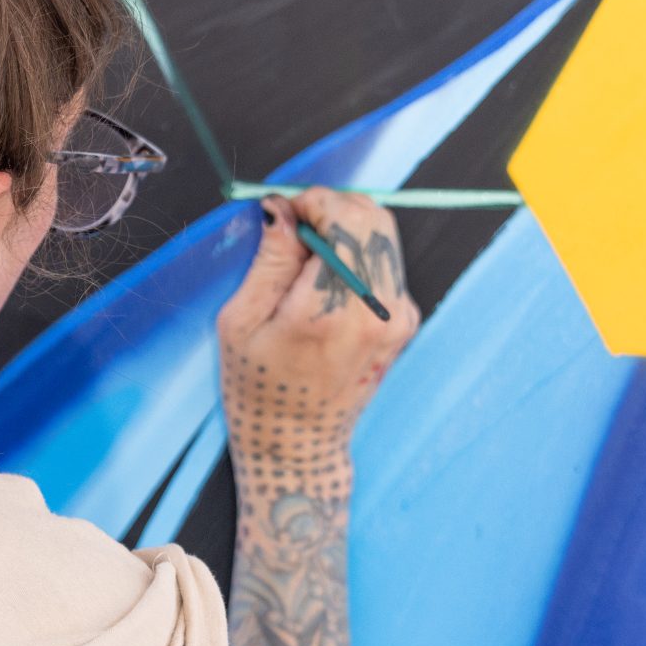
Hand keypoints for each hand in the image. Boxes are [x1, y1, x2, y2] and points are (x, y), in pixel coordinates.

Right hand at [216, 190, 419, 466]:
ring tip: (307, 256)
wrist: (297, 444)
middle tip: (295, 227)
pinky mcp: (404, 322)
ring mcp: (398, 317)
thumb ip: (270, 259)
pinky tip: (326, 281)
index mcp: (331, 310)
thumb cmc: (257, 388)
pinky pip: (386, 263)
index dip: (313, 201)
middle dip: (333, 208)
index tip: (284, 214)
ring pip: (385, 235)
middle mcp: (377, 311)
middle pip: (374, 218)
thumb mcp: (241, 322)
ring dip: (346, 228)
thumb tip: (282, 208)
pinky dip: (358, 254)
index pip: (346, 218)